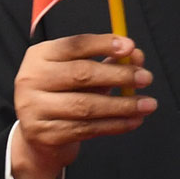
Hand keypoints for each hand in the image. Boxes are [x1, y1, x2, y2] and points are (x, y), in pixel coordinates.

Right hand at [10, 35, 155, 178]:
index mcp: (40, 55)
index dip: (103, 44)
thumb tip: (137, 55)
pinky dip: (115, 125)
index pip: (74, 45)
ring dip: (123, 105)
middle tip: (147, 78)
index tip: (131, 47)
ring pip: (86, 106)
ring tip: (148, 104)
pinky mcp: (43, 134)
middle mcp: (31, 79)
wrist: (38, 133)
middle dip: (119, 76)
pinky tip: (134, 120)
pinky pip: (86, 129)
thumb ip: (110, 61)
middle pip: (81, 74)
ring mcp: (33, 108)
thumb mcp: (84, 72)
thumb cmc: (67, 92)